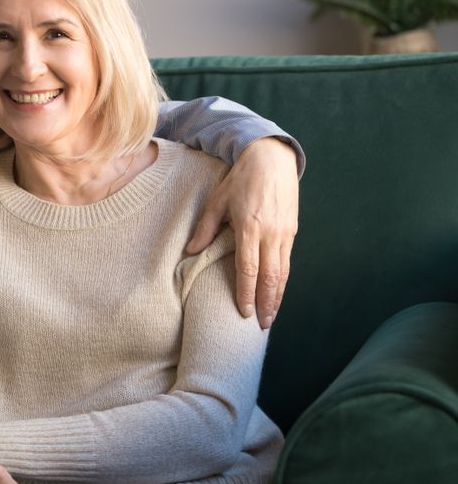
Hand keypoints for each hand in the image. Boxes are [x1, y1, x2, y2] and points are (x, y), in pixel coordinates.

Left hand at [186, 137, 298, 328]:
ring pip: (283, 272)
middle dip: (267, 303)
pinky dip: (283, 280)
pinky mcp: (293, 231)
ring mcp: (285, 233)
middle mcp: (270, 233)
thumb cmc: (240, 179)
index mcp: (249, 226)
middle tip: (262, 325)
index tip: (243, 311)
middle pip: (271, 277)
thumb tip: (191, 251)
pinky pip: (288, 262)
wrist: (271, 158)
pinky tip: (277, 292)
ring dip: (278, 296)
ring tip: (271, 315)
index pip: (249, 268)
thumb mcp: (218, 200)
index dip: (246, 293)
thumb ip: (205, 227)